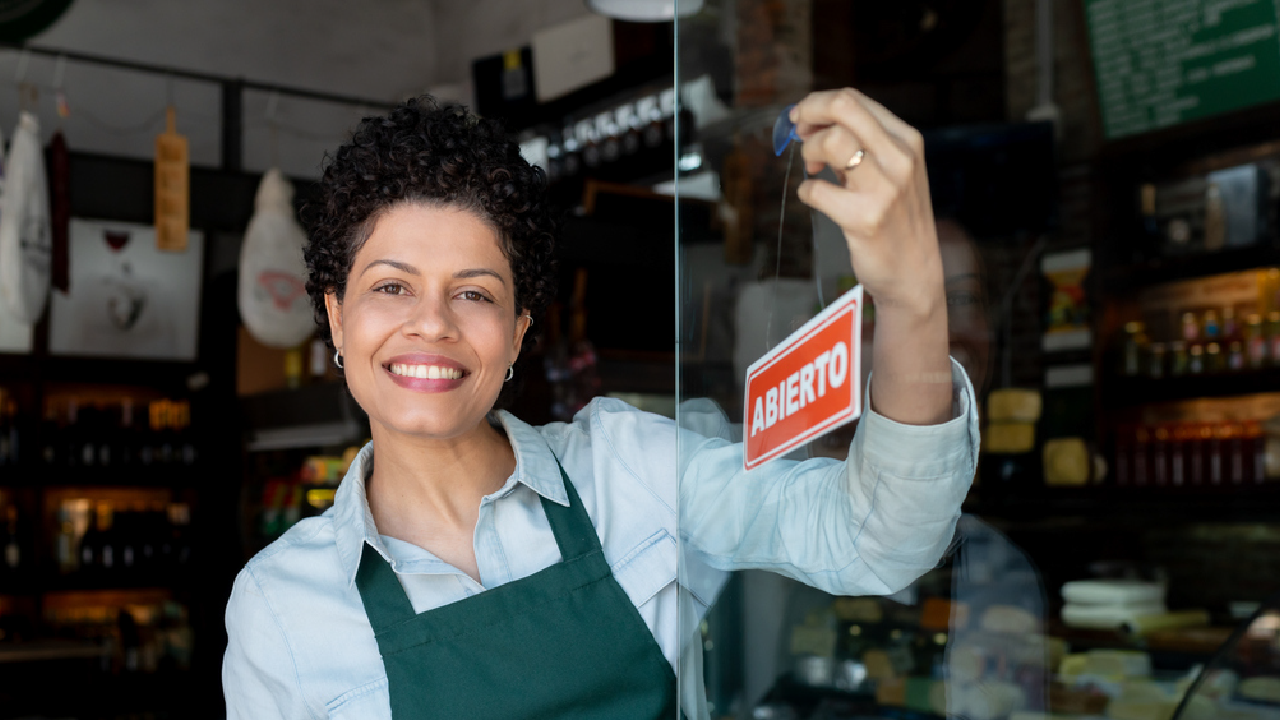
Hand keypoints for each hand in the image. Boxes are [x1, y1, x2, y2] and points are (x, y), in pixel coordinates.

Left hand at [792, 89, 952, 424]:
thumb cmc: (897, 218)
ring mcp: (884, 188)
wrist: (915, 272)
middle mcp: (899, 158)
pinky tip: (817, 199)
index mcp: (906, 140)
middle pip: (842, 107)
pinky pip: (815, 190)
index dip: (818, 104)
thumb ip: (861, 143)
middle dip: (808, 113)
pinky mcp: (864, 218)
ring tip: (813, 169)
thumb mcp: (893, 170)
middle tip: (798, 131)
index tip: (803, 118)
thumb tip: (812, 121)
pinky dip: (807, 191)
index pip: (854, 100)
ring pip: (830, 141)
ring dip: (809, 153)